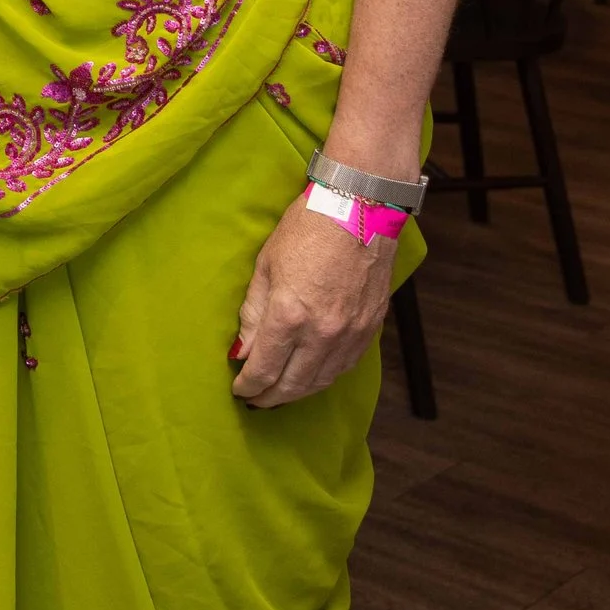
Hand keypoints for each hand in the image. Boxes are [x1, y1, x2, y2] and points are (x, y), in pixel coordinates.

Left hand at [229, 191, 392, 408]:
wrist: (361, 209)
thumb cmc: (307, 229)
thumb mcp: (266, 266)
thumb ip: (253, 314)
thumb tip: (244, 351)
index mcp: (289, 315)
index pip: (264, 370)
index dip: (248, 386)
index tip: (239, 389)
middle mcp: (322, 333)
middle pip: (292, 385)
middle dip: (270, 398)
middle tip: (256, 400)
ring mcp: (350, 333)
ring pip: (321, 381)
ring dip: (298, 393)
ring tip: (280, 393)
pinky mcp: (370, 328)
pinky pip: (345, 366)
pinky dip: (325, 377)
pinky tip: (312, 376)